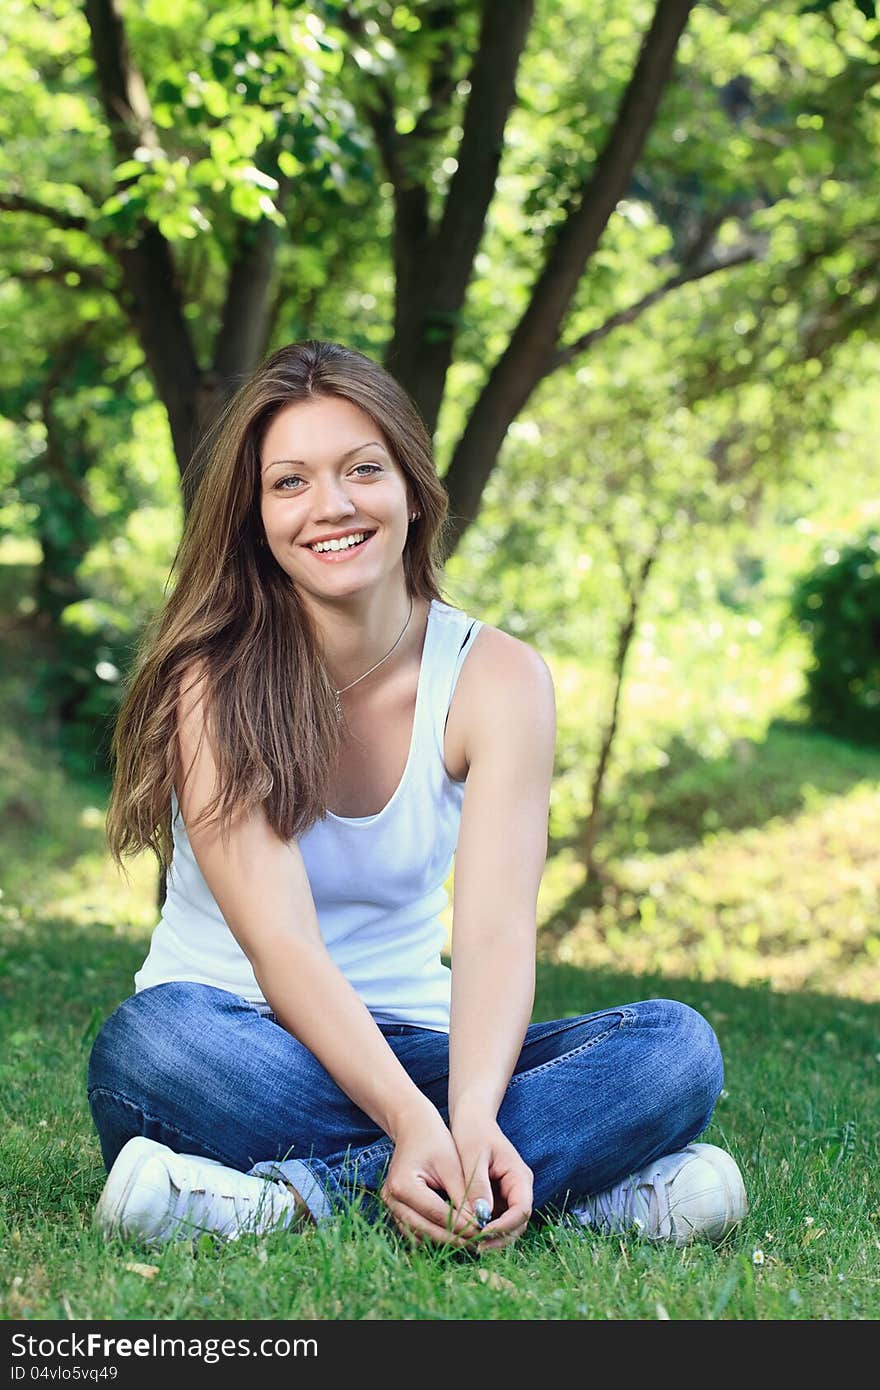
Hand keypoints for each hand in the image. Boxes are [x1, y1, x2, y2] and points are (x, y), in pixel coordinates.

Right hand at [380, 1106, 480, 1247]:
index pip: (436, 1214)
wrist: (413, 1128)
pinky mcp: (396, 1210)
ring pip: (419, 1234)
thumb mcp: (452, 1166)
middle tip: (479, 1241)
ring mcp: (391, 1206)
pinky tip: (455, 1233)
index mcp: (403, 1185)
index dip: (461, 1225)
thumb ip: (464, 1195)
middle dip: (453, 1237)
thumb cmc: (434, 1141)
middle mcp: (392, 1199)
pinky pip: (416, 1230)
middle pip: (425, 1229)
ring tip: (470, 1240)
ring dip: (444, 1239)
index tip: (482, 1230)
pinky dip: (434, 1234)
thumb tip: (479, 1222)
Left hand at [450, 1111, 533, 1252]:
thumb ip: (477, 1185)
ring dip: (490, 1236)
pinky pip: (494, 1220)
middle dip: (497, 1237)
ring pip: (506, 1226)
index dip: (504, 1226)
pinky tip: (464, 1231)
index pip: (521, 1210)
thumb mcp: (473, 1156)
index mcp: (520, 1177)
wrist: (471, 1118)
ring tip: (466, 1241)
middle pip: (517, 1224)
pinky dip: (482, 1228)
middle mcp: (519, 1189)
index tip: (481, 1233)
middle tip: (473, 1245)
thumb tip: (480, 1216)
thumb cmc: (473, 1132)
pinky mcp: (497, 1198)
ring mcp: (509, 1194)